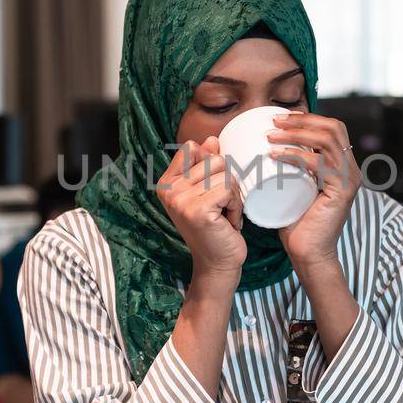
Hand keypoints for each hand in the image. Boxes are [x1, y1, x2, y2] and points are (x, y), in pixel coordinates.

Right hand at [157, 136, 244, 279]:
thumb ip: (206, 164)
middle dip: (227, 182)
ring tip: (224, 215)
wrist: (217, 263)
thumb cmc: (215, 227)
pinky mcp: (197, 210)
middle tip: (220, 207)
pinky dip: (235, 206)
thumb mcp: (207, 191)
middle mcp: (168, 189)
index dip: (211, 165)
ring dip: (233, 196)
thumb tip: (211, 139)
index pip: (192, 148)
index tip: (210, 191)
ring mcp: (180, 200)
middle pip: (214, 159)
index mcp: (166, 182)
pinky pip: (229, 189)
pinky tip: (227, 222)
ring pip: (225, 173)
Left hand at [267, 112, 360, 272]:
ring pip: (327, 140)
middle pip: (333, 127)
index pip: (333, 128)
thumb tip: (264, 148)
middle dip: (302, 120)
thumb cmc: (297, 224)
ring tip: (270, 135)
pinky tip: (275, 155)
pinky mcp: (342, 191)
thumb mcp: (295, 188)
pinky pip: (319, 163)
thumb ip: (291, 169)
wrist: (308, 255)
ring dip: (296, 133)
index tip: (280, 117)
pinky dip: (295, 155)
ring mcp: (349, 179)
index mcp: (342, 166)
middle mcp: (351, 169)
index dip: (308, 117)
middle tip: (274, 121)